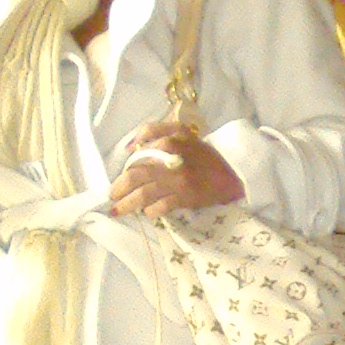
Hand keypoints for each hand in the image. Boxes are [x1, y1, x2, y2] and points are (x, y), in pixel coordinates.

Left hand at [109, 121, 240, 217]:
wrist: (233, 171)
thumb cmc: (203, 152)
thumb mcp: (181, 131)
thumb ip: (153, 131)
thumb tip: (130, 147)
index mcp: (169, 140)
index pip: (136, 154)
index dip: (124, 167)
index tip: (119, 177)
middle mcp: (170, 159)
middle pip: (135, 175)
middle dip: (119, 188)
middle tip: (111, 196)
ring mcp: (177, 180)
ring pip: (143, 194)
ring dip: (127, 204)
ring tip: (117, 210)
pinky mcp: (185, 197)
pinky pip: (160, 206)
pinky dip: (150, 211)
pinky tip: (146, 212)